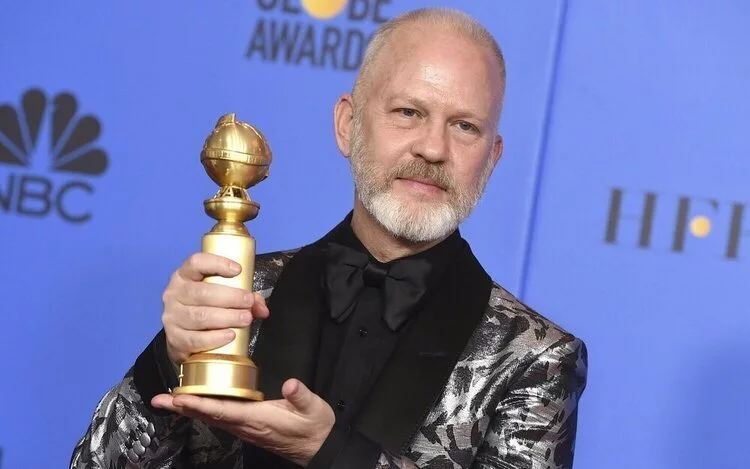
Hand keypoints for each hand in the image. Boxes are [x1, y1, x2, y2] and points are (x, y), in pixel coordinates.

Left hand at [152, 378, 335, 465]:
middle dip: (184, 407)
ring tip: (171, 399)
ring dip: (191, 408)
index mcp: (258, 418)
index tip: (178, 398)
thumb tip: (291, 384)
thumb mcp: (314, 409)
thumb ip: (301, 396)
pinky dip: (205, 409)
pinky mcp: (249, 426)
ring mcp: (246, 428)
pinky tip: (198, 403)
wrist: (319, 447)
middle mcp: (246, 425)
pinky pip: (221, 417)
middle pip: (209, 415)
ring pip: (212, 417)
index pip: (222, 410)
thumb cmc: (315, 427)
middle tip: (159, 399)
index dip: (199, 404)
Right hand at [161, 252, 269, 364]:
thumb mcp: (220, 296)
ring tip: (246, 318)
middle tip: (249, 302)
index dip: (217, 263)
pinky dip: (215, 338)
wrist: (181, 337)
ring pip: (200, 316)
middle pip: (202, 292)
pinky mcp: (174, 339)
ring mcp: (172, 316)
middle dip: (230, 297)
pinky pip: (195, 339)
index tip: (238, 270)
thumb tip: (262, 308)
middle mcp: (174, 293)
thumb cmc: (205, 308)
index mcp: (184, 276)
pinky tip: (230, 335)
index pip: (196, 262)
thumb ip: (244, 298)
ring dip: (226, 317)